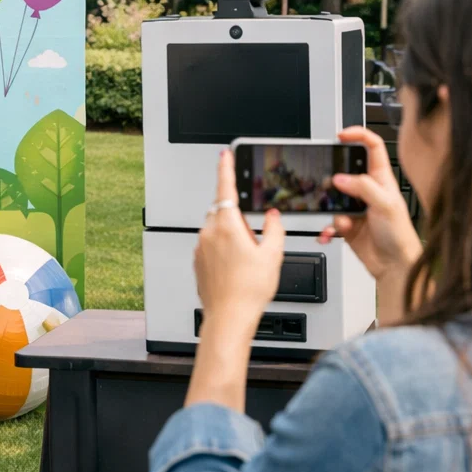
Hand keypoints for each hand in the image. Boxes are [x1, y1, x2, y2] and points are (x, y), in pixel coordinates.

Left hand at [194, 150, 285, 345]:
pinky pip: (211, 245)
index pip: (226, 188)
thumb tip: (273, 217)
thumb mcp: (272, 255)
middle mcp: (209, 232)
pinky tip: (236, 268)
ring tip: (247, 261)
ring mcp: (201, 247)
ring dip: (231, 235)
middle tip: (255, 239)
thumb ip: (274, 229)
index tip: (226, 154)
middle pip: (224, 211)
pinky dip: (223, 249)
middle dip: (238, 217)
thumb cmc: (248, 290)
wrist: (228, 317)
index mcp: (227, 225)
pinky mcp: (198, 260)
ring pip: (217, 229)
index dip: (227, 169)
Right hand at [317, 126, 421, 281]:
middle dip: (332, 179)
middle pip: (344, 172)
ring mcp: (355, 207)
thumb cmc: (401, 236)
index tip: (341, 136)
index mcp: (381, 179)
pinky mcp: (346, 224)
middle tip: (328, 187)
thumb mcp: (386, 205)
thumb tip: (339, 178)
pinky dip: (327, 227)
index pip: (372, 147)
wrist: (394, 266)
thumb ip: (363, 188)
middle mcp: (367, 191)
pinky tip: (331, 233)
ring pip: (332, 198)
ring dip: (329, 210)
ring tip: (338, 220)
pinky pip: (329, 220)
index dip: (358, 135)